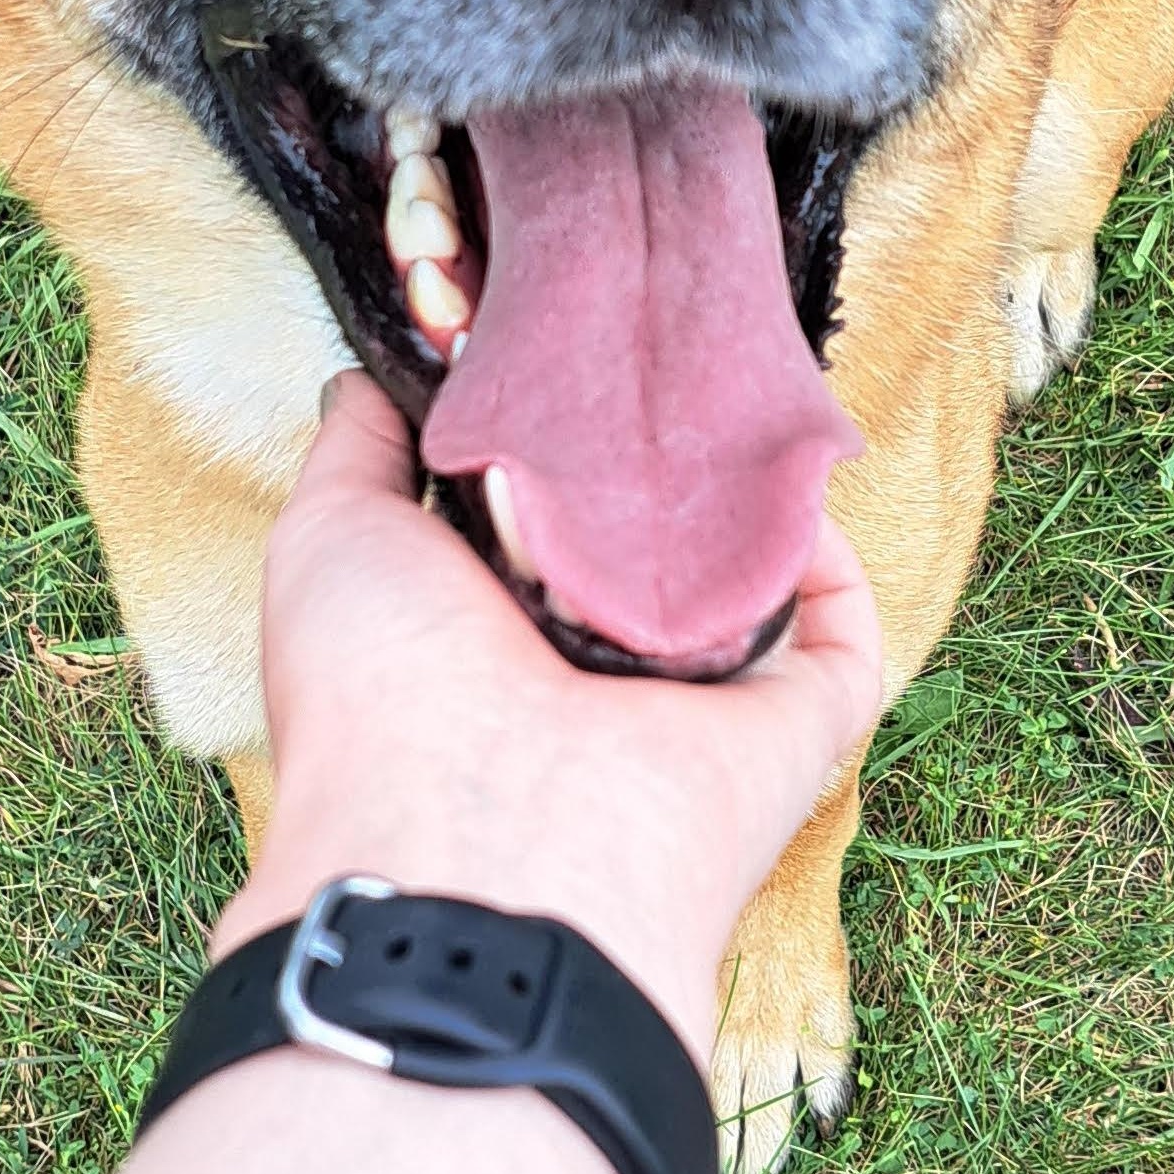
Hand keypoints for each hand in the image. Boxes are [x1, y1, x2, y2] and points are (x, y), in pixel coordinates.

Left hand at [215, 374, 884, 1059]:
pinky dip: (833, 563)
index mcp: (487, 624)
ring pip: (750, 574)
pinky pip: (841, 638)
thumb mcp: (331, 534)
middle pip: (654, 532)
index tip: (575, 334)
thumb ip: (360, 445)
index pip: (543, 508)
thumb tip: (378, 369)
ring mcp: (693, 698)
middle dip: (665, 443)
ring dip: (754, 487)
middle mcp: (591, 661)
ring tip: (737, 387)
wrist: (475, 838)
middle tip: (668, 345)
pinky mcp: (788, 727)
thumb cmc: (381, 691)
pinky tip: (795, 485)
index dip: (561, 424)